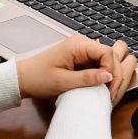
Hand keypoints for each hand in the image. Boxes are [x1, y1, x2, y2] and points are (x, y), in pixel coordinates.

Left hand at [16, 35, 134, 102]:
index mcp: (78, 45)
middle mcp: (82, 44)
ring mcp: (82, 51)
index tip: (109, 88)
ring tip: (106, 92)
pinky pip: (98, 65)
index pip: (107, 53)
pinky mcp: (81, 59)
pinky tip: (99, 88)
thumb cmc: (37, 78)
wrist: (23, 79)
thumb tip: (109, 76)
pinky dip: (102, 77)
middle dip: (114, 74)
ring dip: (109, 76)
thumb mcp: (62, 82)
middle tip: (110, 94)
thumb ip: (87, 78)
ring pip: (107, 61)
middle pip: (110, 55)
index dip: (112, 71)